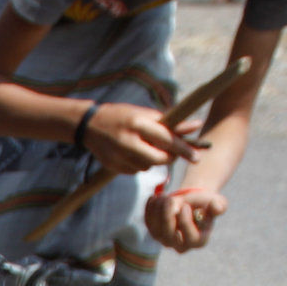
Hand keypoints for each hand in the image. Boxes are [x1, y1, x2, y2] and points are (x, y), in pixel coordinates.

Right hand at [79, 100, 194, 175]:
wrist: (89, 125)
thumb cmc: (123, 116)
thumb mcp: (146, 114)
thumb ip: (171, 123)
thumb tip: (197, 126)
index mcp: (137, 123)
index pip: (166, 139)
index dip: (183, 149)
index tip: (196, 157)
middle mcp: (127, 140)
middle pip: (158, 158)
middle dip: (169, 158)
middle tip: (173, 154)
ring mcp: (118, 155)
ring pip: (147, 166)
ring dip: (153, 160)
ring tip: (145, 147)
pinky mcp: (112, 165)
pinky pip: (135, 171)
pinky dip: (139, 164)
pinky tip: (132, 153)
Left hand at [145, 183, 227, 250]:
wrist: (192, 200)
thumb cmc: (206, 202)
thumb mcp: (216, 202)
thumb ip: (219, 206)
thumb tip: (217, 208)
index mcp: (199, 241)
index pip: (190, 237)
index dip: (185, 222)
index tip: (185, 206)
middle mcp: (181, 245)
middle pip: (170, 235)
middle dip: (168, 216)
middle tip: (170, 199)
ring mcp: (166, 240)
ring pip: (156, 230)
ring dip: (158, 211)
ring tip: (164, 196)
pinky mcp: (154, 232)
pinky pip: (148, 222)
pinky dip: (150, 209)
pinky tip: (155, 197)